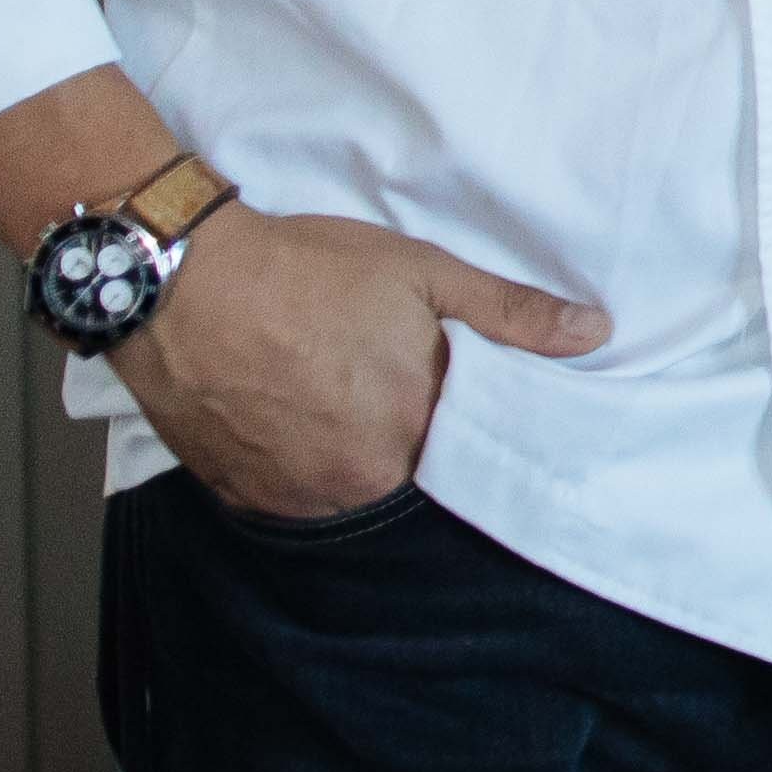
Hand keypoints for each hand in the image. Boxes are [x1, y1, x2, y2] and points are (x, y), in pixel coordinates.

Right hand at [111, 200, 607, 523]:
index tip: (476, 417)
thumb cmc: (305, 272)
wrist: (178, 283)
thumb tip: (594, 335)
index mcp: (411, 435)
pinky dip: (307, 472)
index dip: (477, 438)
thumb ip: (511, 313)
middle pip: (410, 482)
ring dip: (361, 466)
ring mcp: (291, 495)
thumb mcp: (424, 274)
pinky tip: (305, 429)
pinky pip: (294, 498)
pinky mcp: (240, 496)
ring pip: (351, 495)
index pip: (471, 460)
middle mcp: (354, 482)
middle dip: (420, 451)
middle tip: (402, 404)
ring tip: (351, 414)